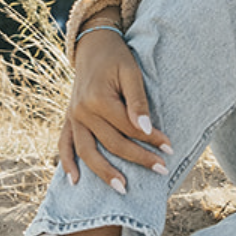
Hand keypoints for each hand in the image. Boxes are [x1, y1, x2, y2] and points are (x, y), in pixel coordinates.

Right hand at [58, 28, 168, 192]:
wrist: (93, 46)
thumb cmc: (117, 58)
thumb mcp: (132, 73)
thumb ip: (138, 102)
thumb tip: (146, 131)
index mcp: (98, 100)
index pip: (129, 128)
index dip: (151, 140)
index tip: (170, 148)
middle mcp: (82, 112)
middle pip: (112, 143)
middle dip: (138, 158)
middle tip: (161, 170)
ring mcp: (73, 117)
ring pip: (87, 151)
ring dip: (104, 172)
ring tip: (123, 189)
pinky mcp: (69, 119)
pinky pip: (65, 144)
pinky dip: (67, 163)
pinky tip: (75, 181)